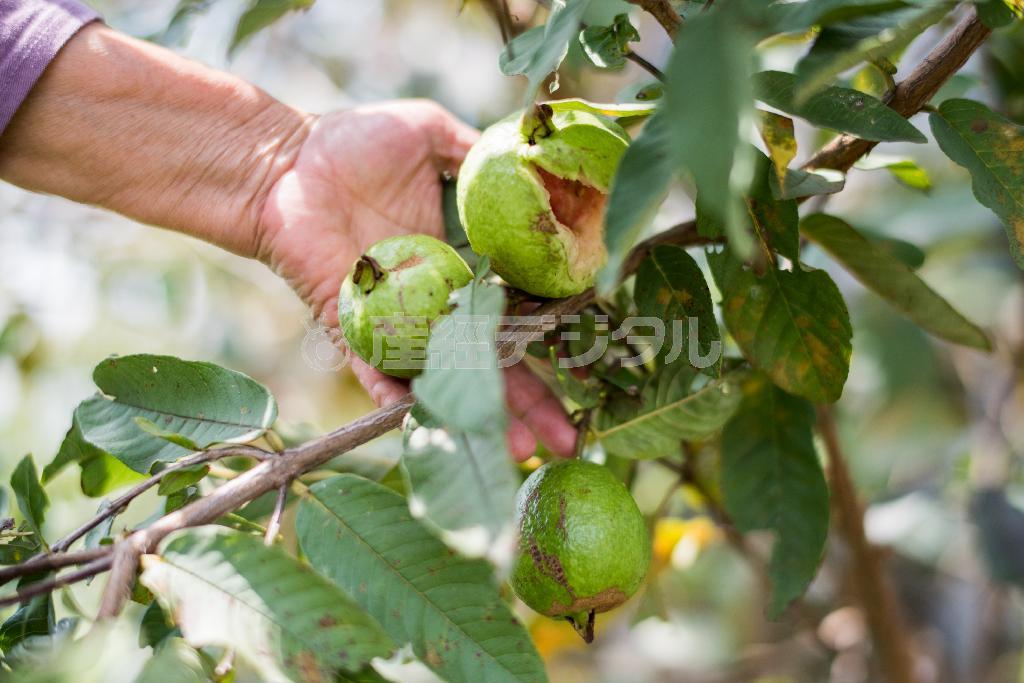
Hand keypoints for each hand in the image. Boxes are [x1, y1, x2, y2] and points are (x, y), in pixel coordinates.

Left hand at [256, 100, 576, 459]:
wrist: (285, 160)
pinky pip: (377, 370)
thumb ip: (475, 152)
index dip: (553, 342)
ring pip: (446, 377)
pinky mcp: (353, 326)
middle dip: (530, 403)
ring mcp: (396, 319)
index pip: (517, 312)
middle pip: (492, 360)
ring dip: (479, 414)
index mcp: (462, 263)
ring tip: (517, 451)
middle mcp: (436, 300)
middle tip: (566, 440)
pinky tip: (431, 426)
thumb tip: (531, 163)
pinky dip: (397, 400)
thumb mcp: (429, 134)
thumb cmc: (354, 143)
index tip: (590, 370)